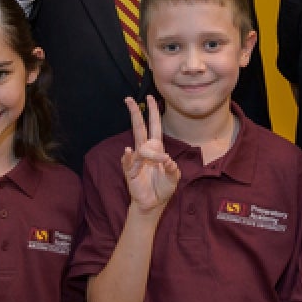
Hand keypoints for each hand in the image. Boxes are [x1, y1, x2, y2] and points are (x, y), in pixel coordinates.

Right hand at [121, 96, 179, 213]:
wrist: (153, 204)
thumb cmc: (164, 187)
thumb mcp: (174, 178)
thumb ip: (172, 169)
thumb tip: (167, 159)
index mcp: (156, 148)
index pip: (154, 126)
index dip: (152, 112)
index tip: (150, 97)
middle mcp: (145, 150)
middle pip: (139, 128)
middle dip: (135, 113)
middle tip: (129, 99)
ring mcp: (136, 160)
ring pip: (137, 145)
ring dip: (146, 149)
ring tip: (157, 158)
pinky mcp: (130, 171)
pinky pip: (128, 161)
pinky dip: (128, 156)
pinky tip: (129, 151)